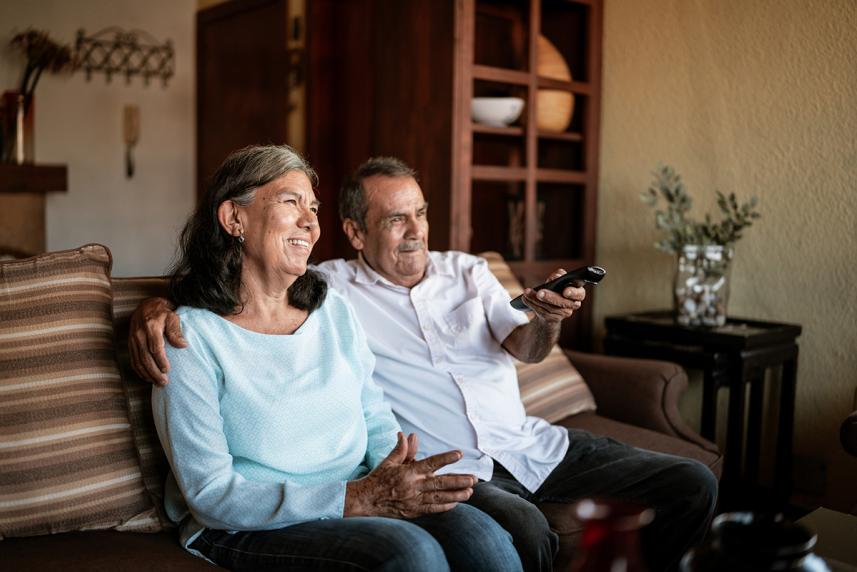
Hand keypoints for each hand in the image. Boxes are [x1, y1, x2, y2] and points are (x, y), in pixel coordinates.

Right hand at [129, 297, 186, 385]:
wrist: (146, 306)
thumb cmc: (163, 313)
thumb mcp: (173, 317)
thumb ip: (176, 331)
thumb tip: (183, 345)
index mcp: (151, 327)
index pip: (155, 347)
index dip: (160, 360)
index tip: (167, 370)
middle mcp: (139, 334)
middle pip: (145, 357)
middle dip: (154, 372)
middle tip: (164, 382)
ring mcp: (133, 340)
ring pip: (138, 361)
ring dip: (147, 374)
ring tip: (157, 383)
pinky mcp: (130, 344)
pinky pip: (133, 360)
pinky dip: (139, 371)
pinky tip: (147, 377)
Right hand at [344, 433, 475, 518]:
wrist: (366, 500)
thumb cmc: (378, 478)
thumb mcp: (389, 461)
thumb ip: (402, 449)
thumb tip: (408, 434)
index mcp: (408, 472)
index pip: (431, 463)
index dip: (445, 459)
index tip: (459, 454)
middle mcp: (413, 486)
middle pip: (440, 483)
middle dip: (458, 481)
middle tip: (473, 479)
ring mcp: (414, 500)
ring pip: (439, 498)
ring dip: (456, 495)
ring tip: (469, 492)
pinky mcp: (413, 511)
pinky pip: (432, 509)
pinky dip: (444, 507)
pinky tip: (455, 503)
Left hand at [520, 268, 585, 323]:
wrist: (551, 303)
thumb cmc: (557, 287)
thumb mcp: (558, 279)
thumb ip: (559, 275)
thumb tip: (556, 276)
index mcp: (578, 293)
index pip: (579, 294)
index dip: (573, 293)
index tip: (565, 291)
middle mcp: (572, 305)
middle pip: (562, 302)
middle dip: (550, 297)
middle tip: (540, 293)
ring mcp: (563, 313)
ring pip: (549, 307)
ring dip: (536, 299)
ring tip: (527, 292)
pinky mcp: (553, 318)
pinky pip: (541, 312)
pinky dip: (532, 304)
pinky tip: (525, 298)